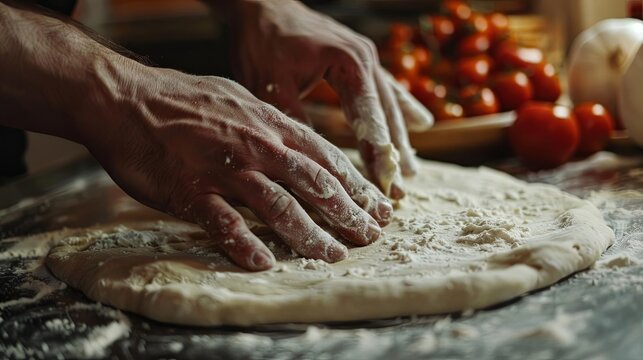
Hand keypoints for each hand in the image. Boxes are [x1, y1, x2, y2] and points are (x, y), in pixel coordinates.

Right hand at [79, 59, 392, 270]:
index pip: (325, 158)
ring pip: (279, 206)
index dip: (356, 184)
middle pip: (314, 185)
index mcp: (270, 125)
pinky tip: (263, 264)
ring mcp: (225, 169)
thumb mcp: (238, 98)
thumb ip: (270, 121)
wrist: (124, 99)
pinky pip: (224, 223)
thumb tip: (297, 139)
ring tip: (332, 256)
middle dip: (347, 213)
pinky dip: (244, 245)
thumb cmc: (182, 99)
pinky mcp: (190, 190)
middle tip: (371, 236)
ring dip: (309, 235)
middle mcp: (256, 146)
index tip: (378, 205)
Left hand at [228, 0, 433, 198]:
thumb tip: (308, 162)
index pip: (369, 117)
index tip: (384, 184)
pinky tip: (421, 124)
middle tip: (399, 192)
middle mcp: (366, 58)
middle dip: (393, 154)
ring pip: (390, 104)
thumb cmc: (262, 43)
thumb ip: (294, 120)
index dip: (377, 153)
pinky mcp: (361, 58)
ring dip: (400, 138)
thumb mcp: (270, 86)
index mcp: (348, 63)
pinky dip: (402, 108)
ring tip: (412, 172)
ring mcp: (368, 56)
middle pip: (386, 114)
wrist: (262, 5)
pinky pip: (387, 88)